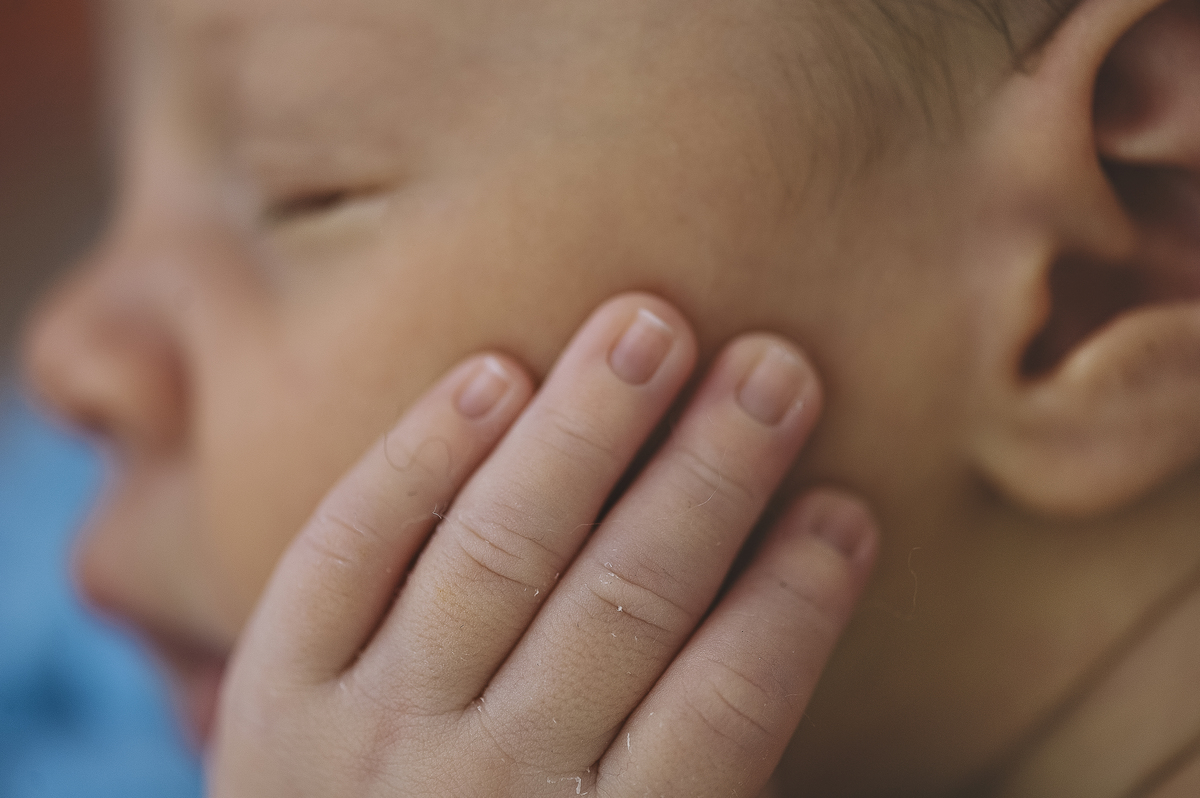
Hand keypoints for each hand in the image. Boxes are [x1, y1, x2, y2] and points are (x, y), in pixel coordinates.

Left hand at [207, 294, 876, 797]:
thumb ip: (695, 774)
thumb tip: (778, 623)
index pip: (720, 717)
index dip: (791, 610)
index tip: (845, 511)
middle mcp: (485, 791)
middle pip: (618, 608)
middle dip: (704, 482)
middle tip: (772, 370)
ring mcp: (369, 732)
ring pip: (494, 556)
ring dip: (579, 437)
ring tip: (649, 331)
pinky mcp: (278, 688)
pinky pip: (346, 554)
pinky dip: (419, 461)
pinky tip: (495, 375)